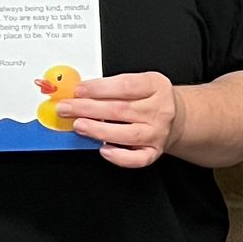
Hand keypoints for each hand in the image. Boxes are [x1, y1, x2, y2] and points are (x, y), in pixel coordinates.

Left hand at [64, 71, 181, 167]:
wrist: (175, 117)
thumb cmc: (149, 98)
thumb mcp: (138, 83)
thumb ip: (112, 87)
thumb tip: (79, 94)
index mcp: (156, 86)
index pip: (126, 85)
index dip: (99, 88)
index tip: (78, 90)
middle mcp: (159, 110)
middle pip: (121, 109)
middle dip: (88, 108)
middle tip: (67, 108)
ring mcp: (158, 133)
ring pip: (127, 134)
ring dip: (99, 130)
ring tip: (79, 126)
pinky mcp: (154, 152)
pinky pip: (137, 159)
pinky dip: (119, 156)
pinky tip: (103, 149)